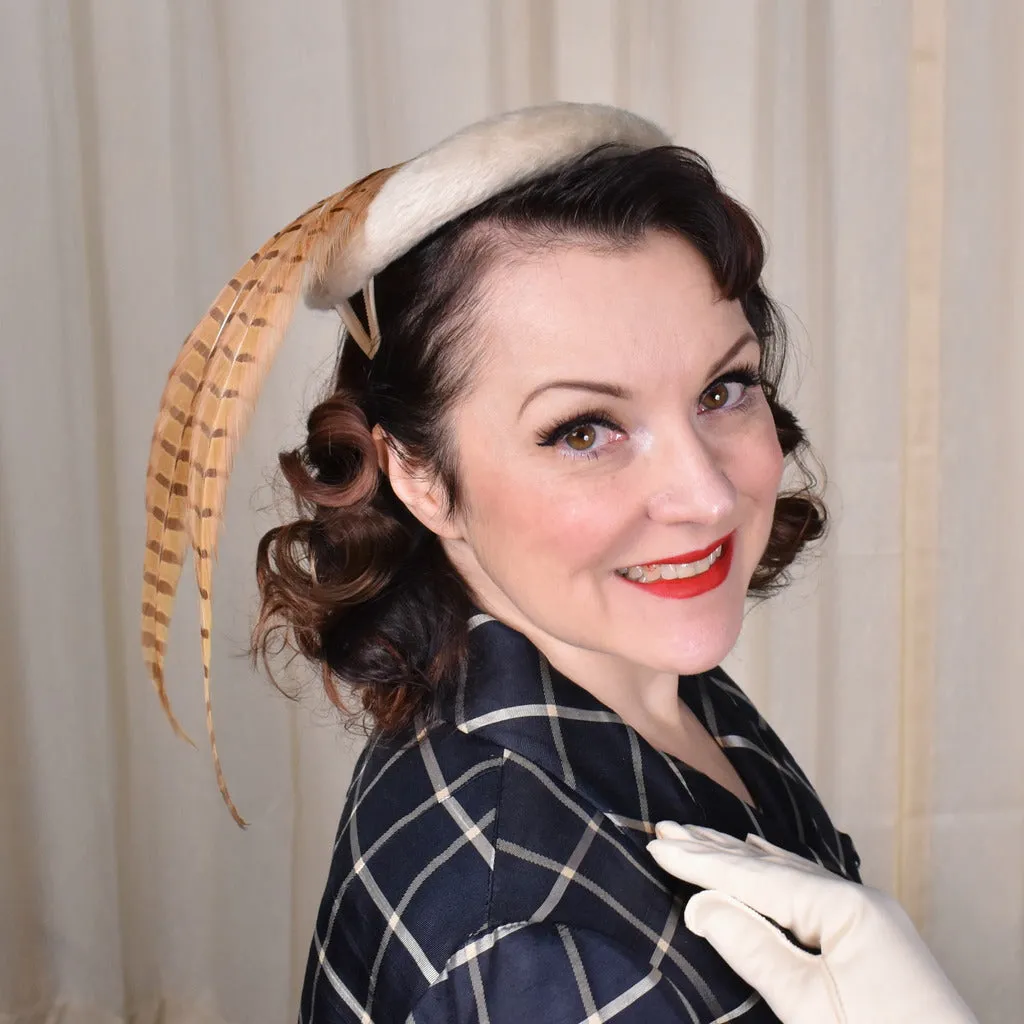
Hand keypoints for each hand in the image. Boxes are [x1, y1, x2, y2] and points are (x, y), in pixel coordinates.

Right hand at [647, 823, 976, 1023]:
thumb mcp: (809, 1008)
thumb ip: (753, 950)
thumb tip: (699, 903)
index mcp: (845, 908)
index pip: (756, 878)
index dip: (701, 863)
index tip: (656, 845)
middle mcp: (858, 899)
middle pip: (771, 867)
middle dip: (714, 850)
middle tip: (665, 828)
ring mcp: (868, 916)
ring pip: (790, 874)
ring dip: (740, 857)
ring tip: (701, 836)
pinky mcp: (871, 936)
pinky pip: (810, 889)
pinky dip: (776, 871)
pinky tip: (764, 855)